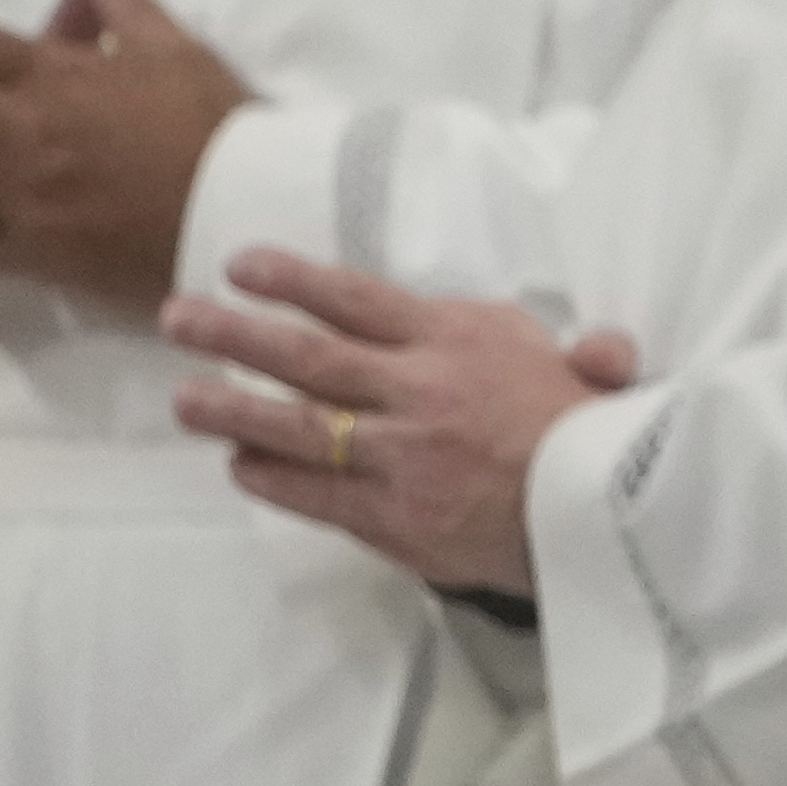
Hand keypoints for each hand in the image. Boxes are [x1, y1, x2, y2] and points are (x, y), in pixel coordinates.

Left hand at [159, 251, 634, 593]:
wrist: (607, 520)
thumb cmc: (594, 440)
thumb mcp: (587, 372)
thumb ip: (559, 346)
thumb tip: (599, 346)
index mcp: (459, 341)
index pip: (357, 298)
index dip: (292, 279)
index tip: (240, 265)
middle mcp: (420, 390)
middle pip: (307, 355)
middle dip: (234, 334)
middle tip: (179, 318)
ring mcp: (400, 455)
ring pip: (295, 424)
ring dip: (232, 408)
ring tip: (185, 397)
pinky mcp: (393, 515)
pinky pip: (313, 492)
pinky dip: (270, 476)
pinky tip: (239, 463)